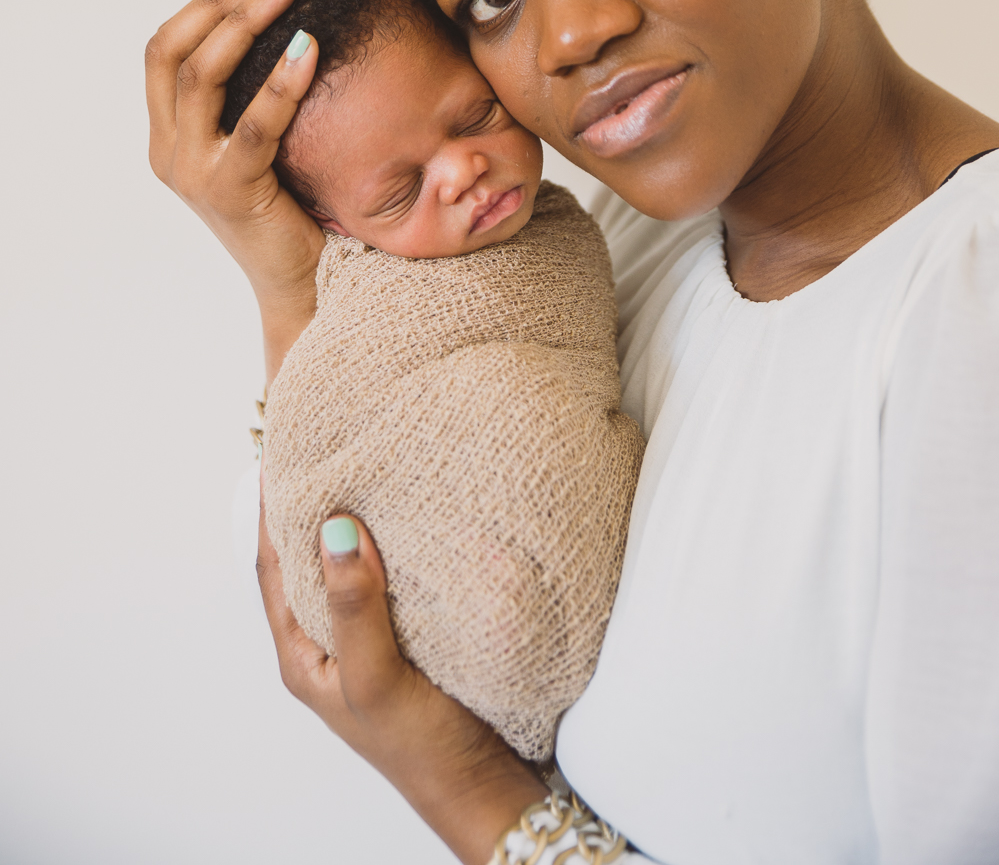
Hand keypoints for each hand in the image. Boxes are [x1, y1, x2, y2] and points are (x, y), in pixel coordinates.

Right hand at [146, 0, 325, 379]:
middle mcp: (169, 150)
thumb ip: (253, 92)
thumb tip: (285, 17)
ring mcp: (193, 172)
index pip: (165, 48)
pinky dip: (281, 80)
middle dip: (221, 4)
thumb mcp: (261, 139)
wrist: (304, 280)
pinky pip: (253, 124)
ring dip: (244, 26)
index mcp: (169, 133)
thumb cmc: (295, 203)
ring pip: (201, 77)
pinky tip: (310, 48)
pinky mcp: (229, 192)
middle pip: (173, 52)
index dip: (203, 5)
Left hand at [256, 479, 546, 863]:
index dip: (271, 509)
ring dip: (353, 524)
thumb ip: (354, 607)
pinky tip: (412, 518)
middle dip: (309, 506)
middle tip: (322, 446)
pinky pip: (390, 579)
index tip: (278, 453)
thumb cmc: (422, 751)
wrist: (487, 791)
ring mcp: (369, 640)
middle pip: (307, 560)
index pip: (273, 565)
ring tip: (364, 468)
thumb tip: (334, 529)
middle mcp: (329, 643)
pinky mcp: (409, 637)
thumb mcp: (377, 678)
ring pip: (350, 567)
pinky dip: (393, 545)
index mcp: (303, 655)